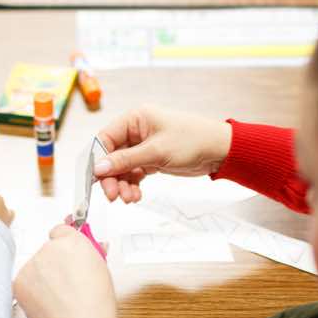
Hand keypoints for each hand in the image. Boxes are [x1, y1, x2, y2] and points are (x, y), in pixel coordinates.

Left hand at [14, 225, 118, 317]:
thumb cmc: (96, 303)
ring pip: (36, 268)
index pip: (61, 230)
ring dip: (43, 279)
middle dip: (55, 264)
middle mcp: (49, 248)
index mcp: (72, 241)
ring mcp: (31, 264)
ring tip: (60, 299)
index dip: (65, 243)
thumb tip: (96, 245)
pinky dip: (33, 293)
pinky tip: (48, 304)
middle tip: (68, 284)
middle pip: (48, 250)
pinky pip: (25, 283)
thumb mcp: (102, 270)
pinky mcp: (18, 281)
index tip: (67, 251)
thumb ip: (93, 253)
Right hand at [93, 106, 231, 203]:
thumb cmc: (193, 140)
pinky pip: (134, 173)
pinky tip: (136, 195)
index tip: (97, 179)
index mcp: (135, 119)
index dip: (99, 159)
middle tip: (113, 195)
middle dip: (112, 177)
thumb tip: (99, 168)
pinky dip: (132, 185)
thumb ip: (126, 160)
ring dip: (123, 184)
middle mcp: (136, 131)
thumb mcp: (156, 151)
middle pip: (112, 156)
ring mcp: (143, 146)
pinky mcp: (151, 159)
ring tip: (129, 198)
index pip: (105, 138)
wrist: (219, 150)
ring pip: (122, 168)